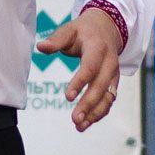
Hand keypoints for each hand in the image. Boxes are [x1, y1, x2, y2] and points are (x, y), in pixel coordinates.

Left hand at [37, 9, 122, 131]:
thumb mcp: (69, 30)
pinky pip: (109, 100)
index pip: (90, 67)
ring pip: (108, 97)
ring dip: (95, 113)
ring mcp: (114, 74)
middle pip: (101, 85)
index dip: (80, 82)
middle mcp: (110, 62)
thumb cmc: (83, 31)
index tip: (68, 97)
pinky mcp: (113, 83)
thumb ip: (56, 40)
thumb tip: (41, 47)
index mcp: (98, 47)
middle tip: (75, 119)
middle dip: (88, 104)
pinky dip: (99, 113)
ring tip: (80, 126)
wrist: (107, 28)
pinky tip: (87, 123)